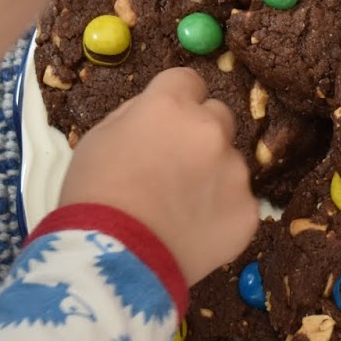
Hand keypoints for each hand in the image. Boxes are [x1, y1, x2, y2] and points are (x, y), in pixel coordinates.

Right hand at [60, 67, 257, 286]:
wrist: (113, 260)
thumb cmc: (93, 196)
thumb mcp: (99, 138)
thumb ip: (137, 116)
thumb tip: (158, 114)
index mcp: (171, 105)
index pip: (188, 81)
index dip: (176, 101)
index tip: (165, 123)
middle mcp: (210, 130)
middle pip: (218, 116)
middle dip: (200, 134)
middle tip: (174, 168)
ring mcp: (234, 172)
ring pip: (230, 162)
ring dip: (212, 175)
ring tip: (180, 209)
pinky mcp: (248, 211)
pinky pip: (238, 202)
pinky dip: (220, 214)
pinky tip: (192, 232)